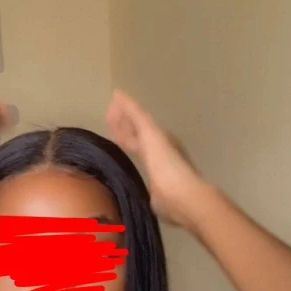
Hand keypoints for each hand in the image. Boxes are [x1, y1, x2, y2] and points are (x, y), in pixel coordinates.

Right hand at [106, 89, 207, 228]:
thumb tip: (118, 93)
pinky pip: (140, 171)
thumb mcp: (149, 132)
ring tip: (114, 146)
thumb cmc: (165, 163)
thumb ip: (134, 113)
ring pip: (141, 153)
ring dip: (129, 146)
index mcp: (159, 136)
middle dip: (126, 130)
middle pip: (141, 136)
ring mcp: (160, 171)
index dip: (124, 117)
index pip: (139, 121)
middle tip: (108, 128)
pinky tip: (124, 172)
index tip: (107, 117)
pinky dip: (131, 167)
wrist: (182, 197)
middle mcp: (161, 151)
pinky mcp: (155, 190)